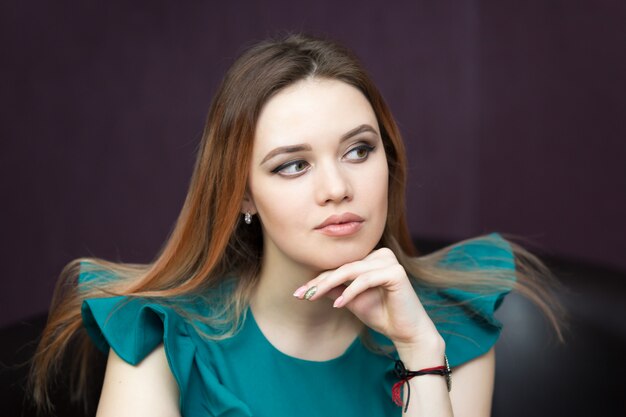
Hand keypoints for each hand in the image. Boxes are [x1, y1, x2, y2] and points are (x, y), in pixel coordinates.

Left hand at [293, 248, 442, 349]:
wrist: (406, 332)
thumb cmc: (381, 315)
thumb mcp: (351, 301)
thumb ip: (335, 290)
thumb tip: (311, 286)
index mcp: (372, 258)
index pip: (340, 267)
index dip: (318, 280)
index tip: (298, 293)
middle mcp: (381, 254)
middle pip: (343, 267)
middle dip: (319, 282)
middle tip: (301, 295)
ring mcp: (389, 261)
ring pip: (351, 271)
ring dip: (329, 285)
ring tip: (313, 298)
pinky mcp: (395, 272)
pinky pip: (365, 280)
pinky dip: (350, 292)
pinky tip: (338, 304)